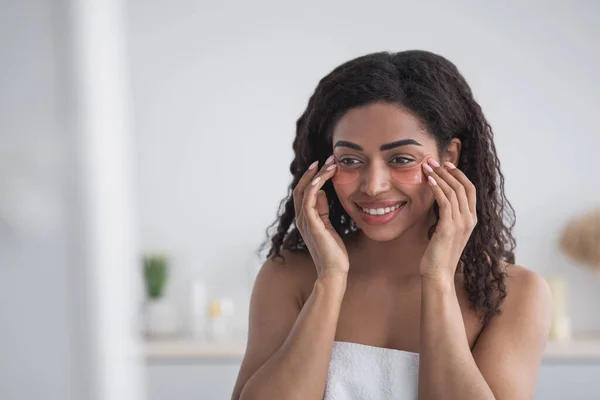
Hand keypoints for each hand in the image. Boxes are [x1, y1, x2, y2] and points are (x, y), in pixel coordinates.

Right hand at [293, 155, 348, 279]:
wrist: (333, 270)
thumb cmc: (333, 251)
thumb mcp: (328, 226)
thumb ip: (323, 210)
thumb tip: (322, 193)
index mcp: (305, 218)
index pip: (304, 191)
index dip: (313, 176)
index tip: (326, 165)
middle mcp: (301, 218)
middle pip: (301, 187)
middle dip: (314, 171)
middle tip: (329, 159)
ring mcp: (305, 221)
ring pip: (305, 190)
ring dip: (317, 175)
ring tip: (330, 164)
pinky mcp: (311, 224)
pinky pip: (309, 200)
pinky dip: (314, 186)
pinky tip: (323, 178)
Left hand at [419, 159, 477, 281]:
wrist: (438, 274)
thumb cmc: (439, 254)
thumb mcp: (447, 231)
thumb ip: (449, 217)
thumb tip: (441, 201)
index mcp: (471, 219)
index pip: (470, 190)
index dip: (459, 175)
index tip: (446, 165)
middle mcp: (470, 219)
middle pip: (463, 186)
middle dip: (448, 171)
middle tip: (433, 160)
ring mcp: (461, 223)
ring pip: (453, 191)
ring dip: (439, 176)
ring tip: (427, 166)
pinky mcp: (449, 227)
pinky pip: (444, 201)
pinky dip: (437, 188)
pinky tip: (428, 180)